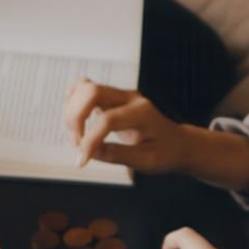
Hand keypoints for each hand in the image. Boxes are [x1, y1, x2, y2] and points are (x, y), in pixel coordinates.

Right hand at [65, 80, 192, 173]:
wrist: (177, 143)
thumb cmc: (165, 153)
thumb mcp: (146, 161)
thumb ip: (118, 155)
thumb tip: (89, 152)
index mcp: (142, 113)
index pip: (107, 120)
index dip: (89, 141)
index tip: (82, 161)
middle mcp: (130, 98)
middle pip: (91, 92)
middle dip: (75, 119)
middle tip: (77, 145)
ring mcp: (119, 95)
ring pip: (83, 87)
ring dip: (71, 112)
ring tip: (76, 137)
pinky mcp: (110, 97)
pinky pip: (83, 89)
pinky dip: (72, 104)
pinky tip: (76, 124)